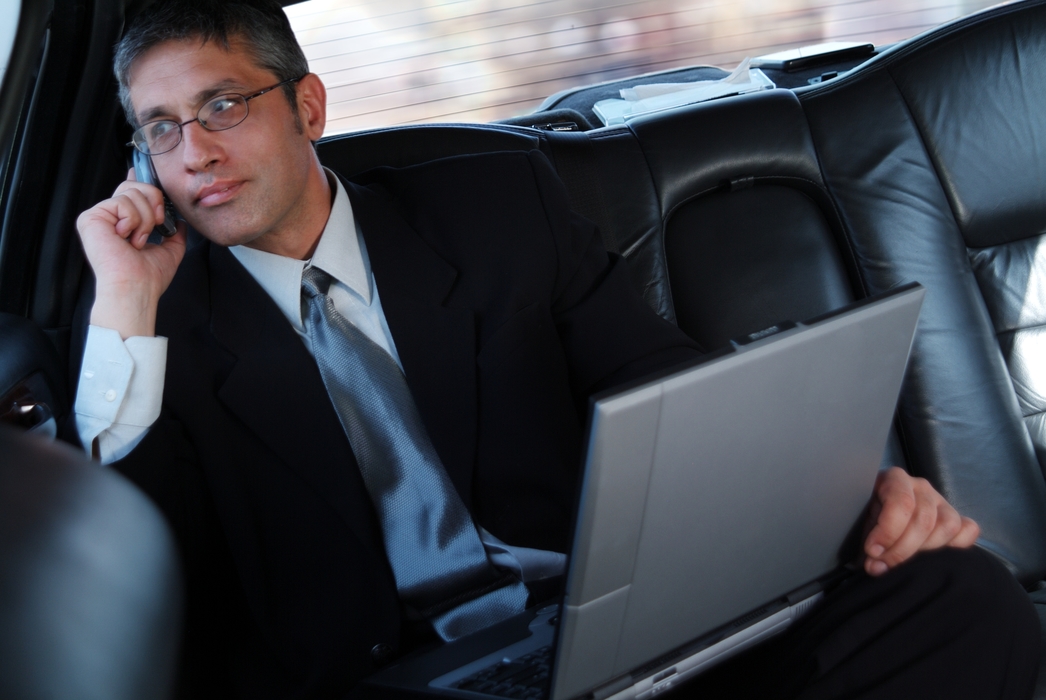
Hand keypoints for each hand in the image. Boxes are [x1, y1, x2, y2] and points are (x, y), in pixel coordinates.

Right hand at [76, 168, 186, 338]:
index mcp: (124, 223)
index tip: (138, 170)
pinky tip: (127, 239)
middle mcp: (109, 218)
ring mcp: (98, 217)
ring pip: (131, 193)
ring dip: (145, 219)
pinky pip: (122, 202)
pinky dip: (133, 221)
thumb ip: (174, 235)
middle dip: (154, 202)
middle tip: (155, 224)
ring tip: (137, 241)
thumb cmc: (149, 277)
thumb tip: (180, 222)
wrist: (137, 288)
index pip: (128, 193)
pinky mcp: (91, 218)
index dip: (137, 180)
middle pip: (133, 186)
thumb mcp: (169, 252)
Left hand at [863, 466, 979, 575]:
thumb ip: (868, 541)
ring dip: (926, 550)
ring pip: (948, 525)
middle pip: (924, 520)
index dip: (888, 532)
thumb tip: (875, 566)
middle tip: (883, 563)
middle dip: (902, 549)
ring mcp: (941, 501)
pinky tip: (934, 554)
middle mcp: (920, 487)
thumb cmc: (869, 518)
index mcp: (894, 480)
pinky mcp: (957, 518)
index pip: (901, 503)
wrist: (878, 516)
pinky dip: (956, 545)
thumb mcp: (861, 522)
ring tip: (905, 561)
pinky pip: (968, 530)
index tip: (873, 551)